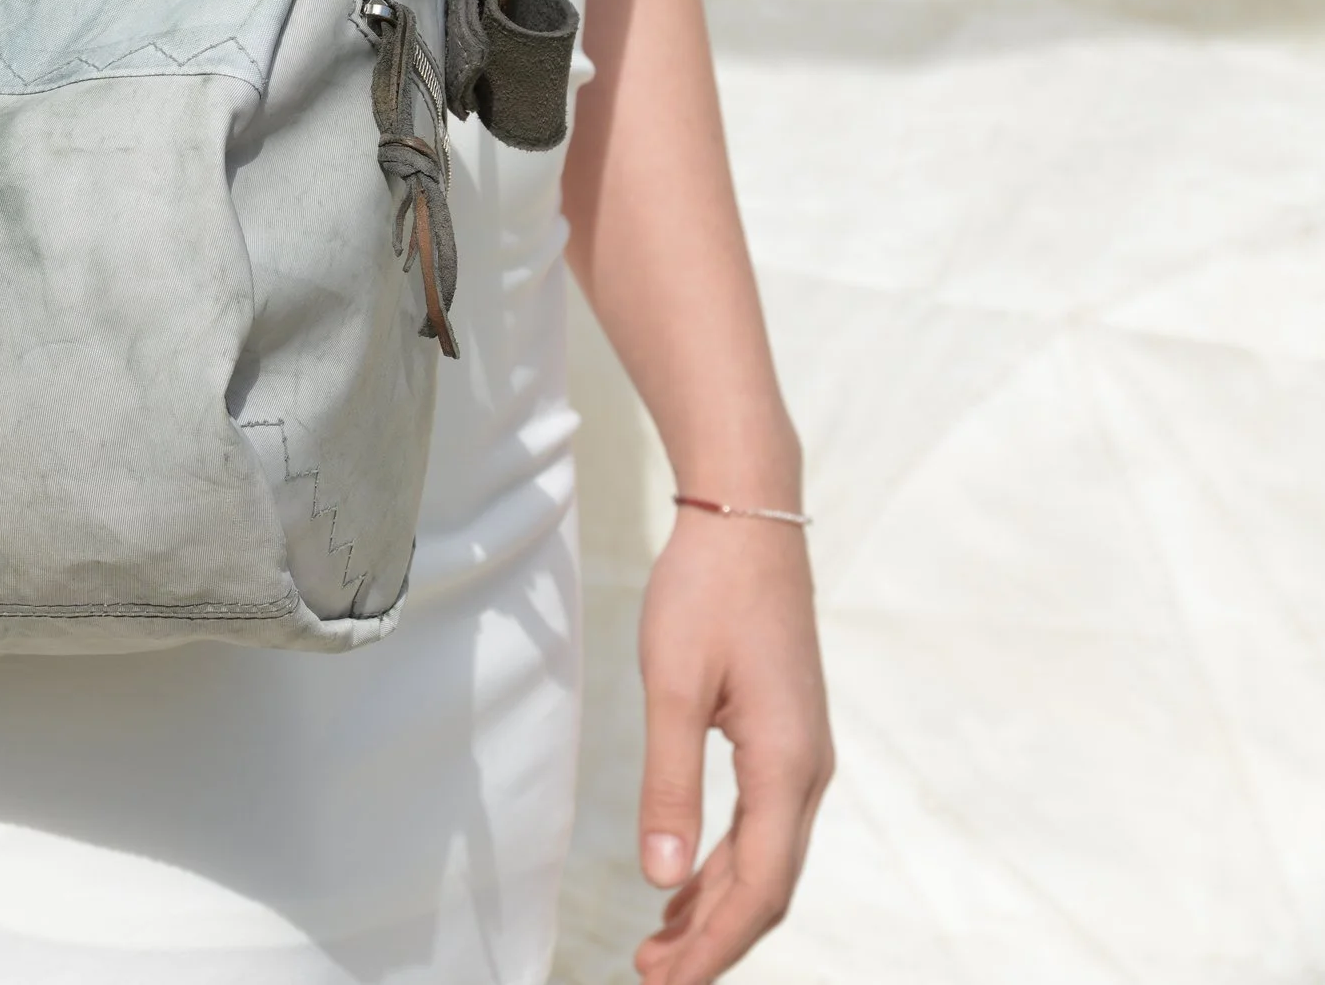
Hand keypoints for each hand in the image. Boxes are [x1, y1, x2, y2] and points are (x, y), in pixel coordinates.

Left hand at [631, 506, 834, 982]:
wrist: (748, 519)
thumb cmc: (706, 593)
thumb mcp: (671, 687)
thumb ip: (669, 784)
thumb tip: (660, 877)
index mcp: (788, 766)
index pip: (757, 888)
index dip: (713, 945)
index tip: (664, 983)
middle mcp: (808, 772)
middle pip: (768, 887)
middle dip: (713, 940)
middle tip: (650, 975)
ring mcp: (802, 756)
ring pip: (766, 860)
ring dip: (716, 906)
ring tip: (659, 945)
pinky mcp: (785, 738)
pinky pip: (762, 825)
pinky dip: (724, 864)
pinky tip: (684, 882)